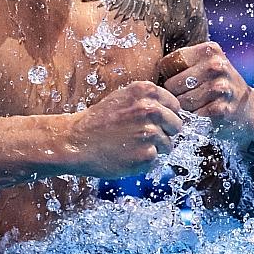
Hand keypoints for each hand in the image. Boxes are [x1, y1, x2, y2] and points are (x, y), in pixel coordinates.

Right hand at [67, 81, 183, 177]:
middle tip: (143, 137)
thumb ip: (148, 100)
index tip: (154, 123)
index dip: (166, 116)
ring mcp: (150, 133)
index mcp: (146, 91)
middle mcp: (151, 109)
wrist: (76, 141)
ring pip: (168, 145)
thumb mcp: (123, 98)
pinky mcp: (147, 155)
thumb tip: (171, 111)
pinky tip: (127, 155)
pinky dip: (144, 162)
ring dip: (154, 149)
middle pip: (176, 126)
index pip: (175, 106)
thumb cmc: (98, 121)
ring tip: (131, 146)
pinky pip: (156, 160)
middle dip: (165, 133)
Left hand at [156, 42, 253, 144]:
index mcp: (209, 50)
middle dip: (175, 94)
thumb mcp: (204, 65)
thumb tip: (145, 72)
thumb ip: (180, 63)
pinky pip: (191, 117)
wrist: (246, 110)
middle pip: (171, 85)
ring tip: (195, 106)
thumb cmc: (215, 86)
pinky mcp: (220, 110)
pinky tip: (202, 116)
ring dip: (183, 109)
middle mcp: (216, 66)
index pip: (167, 64)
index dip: (169, 76)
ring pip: (180, 103)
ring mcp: (220, 88)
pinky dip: (192, 121)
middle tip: (188, 97)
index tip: (181, 81)